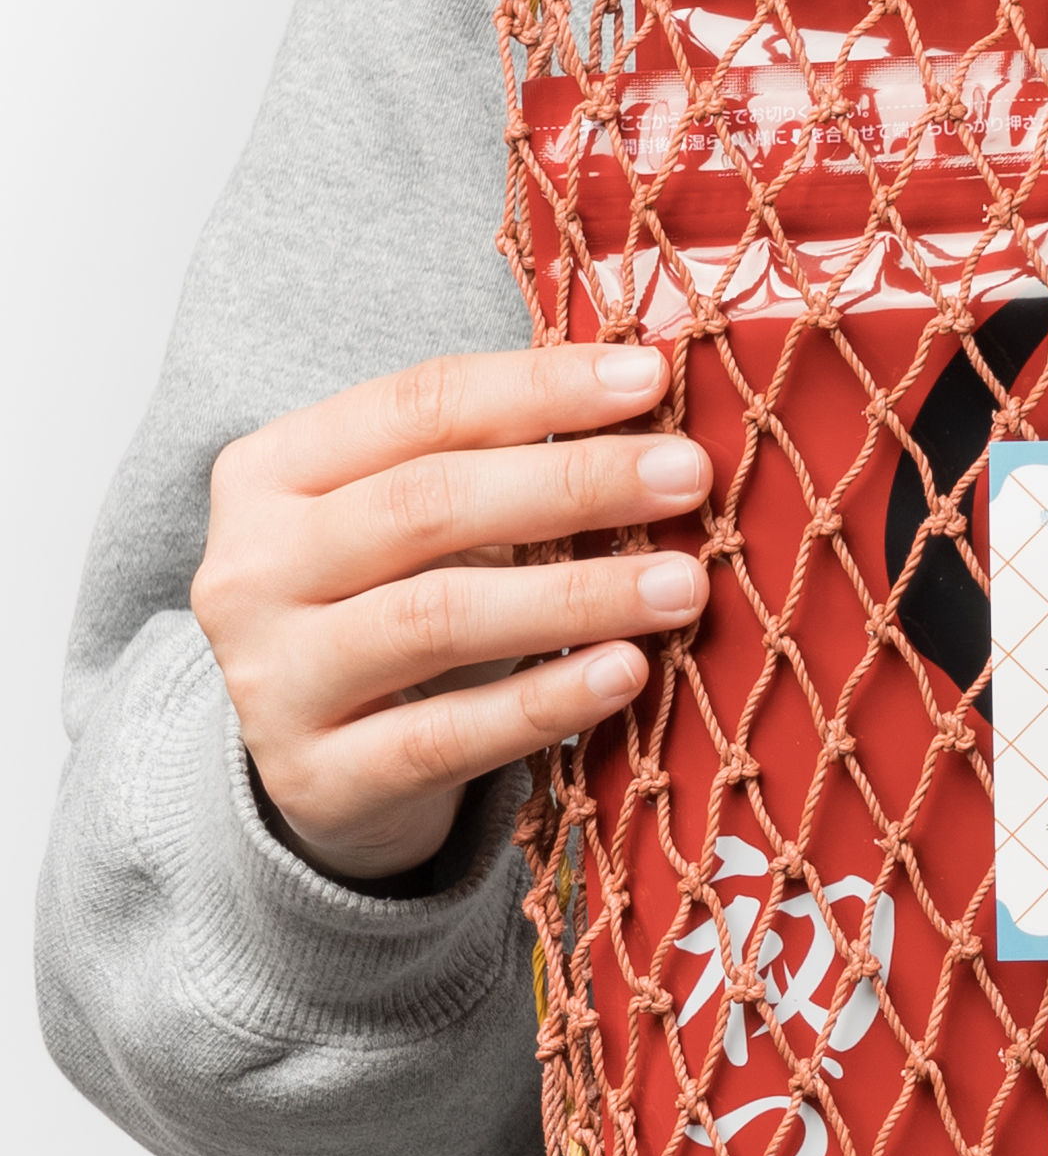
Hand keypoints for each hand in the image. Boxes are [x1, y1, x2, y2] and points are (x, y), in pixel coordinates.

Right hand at [193, 348, 710, 885]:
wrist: (321, 766)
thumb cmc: (395, 606)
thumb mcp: (418, 522)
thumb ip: (504, 462)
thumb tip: (657, 405)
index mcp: (273, 471)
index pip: (417, 405)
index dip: (538, 387)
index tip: (651, 378)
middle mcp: (252, 568)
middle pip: (427, 503)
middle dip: (573, 483)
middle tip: (687, 475)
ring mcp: (273, 678)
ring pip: (437, 619)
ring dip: (576, 595)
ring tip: (682, 584)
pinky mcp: (319, 777)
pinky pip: (446, 736)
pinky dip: (544, 702)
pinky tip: (626, 673)